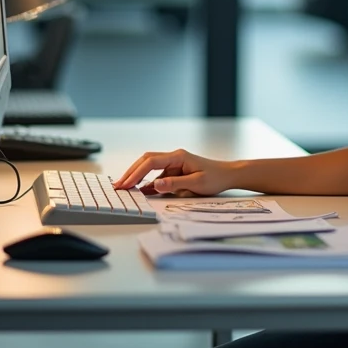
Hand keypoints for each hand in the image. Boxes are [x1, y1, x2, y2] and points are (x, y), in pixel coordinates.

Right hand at [113, 149, 234, 197]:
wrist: (229, 175)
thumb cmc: (216, 177)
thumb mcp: (196, 183)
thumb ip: (175, 184)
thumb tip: (155, 185)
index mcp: (178, 156)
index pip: (151, 161)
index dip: (136, 172)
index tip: (126, 183)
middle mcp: (174, 158)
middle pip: (146, 161)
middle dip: (131, 173)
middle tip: (118, 185)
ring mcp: (174, 164)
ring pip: (150, 168)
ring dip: (137, 178)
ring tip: (124, 188)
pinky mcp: (175, 172)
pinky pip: (157, 176)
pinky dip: (147, 183)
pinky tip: (139, 190)